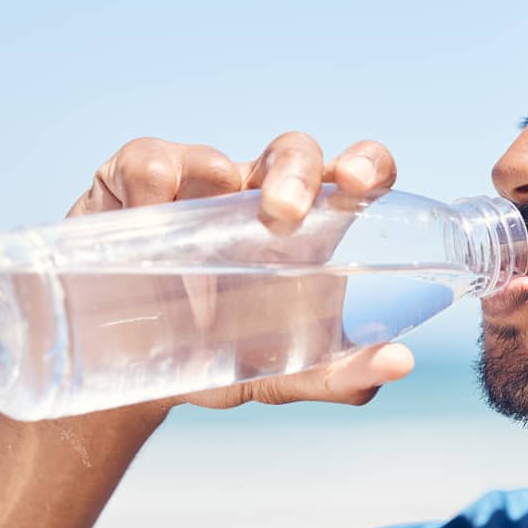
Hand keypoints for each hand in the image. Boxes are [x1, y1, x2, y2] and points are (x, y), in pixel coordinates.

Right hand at [65, 133, 414, 413]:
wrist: (129, 372)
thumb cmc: (220, 355)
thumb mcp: (280, 373)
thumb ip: (339, 375)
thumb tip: (398, 363)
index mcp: (310, 226)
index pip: (355, 173)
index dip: (366, 163)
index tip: (361, 185)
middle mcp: (259, 191)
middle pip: (293, 153)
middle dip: (295, 172)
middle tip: (284, 215)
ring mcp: (198, 181)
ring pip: (215, 156)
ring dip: (213, 184)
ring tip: (198, 254)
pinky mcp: (138, 181)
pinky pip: (150, 164)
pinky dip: (152, 191)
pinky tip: (147, 227)